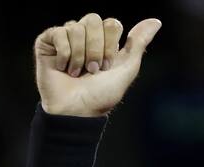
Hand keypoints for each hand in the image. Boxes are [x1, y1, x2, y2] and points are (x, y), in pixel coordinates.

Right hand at [34, 13, 161, 116]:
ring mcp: (65, 38)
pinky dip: (64, 54)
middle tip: (93, 70)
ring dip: (80, 55)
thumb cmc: (102, 94)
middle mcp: (85, 36)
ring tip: (77, 73)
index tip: (107, 67)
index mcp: (104, 40)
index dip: (110, 45)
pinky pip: (58, 33)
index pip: (112, 23)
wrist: (78, 110)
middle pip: (94, 20)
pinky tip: (63, 68)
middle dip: (96, 48)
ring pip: (75, 27)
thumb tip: (156, 21)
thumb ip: (139, 43)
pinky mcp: (47, 42)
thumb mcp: (127, 69)